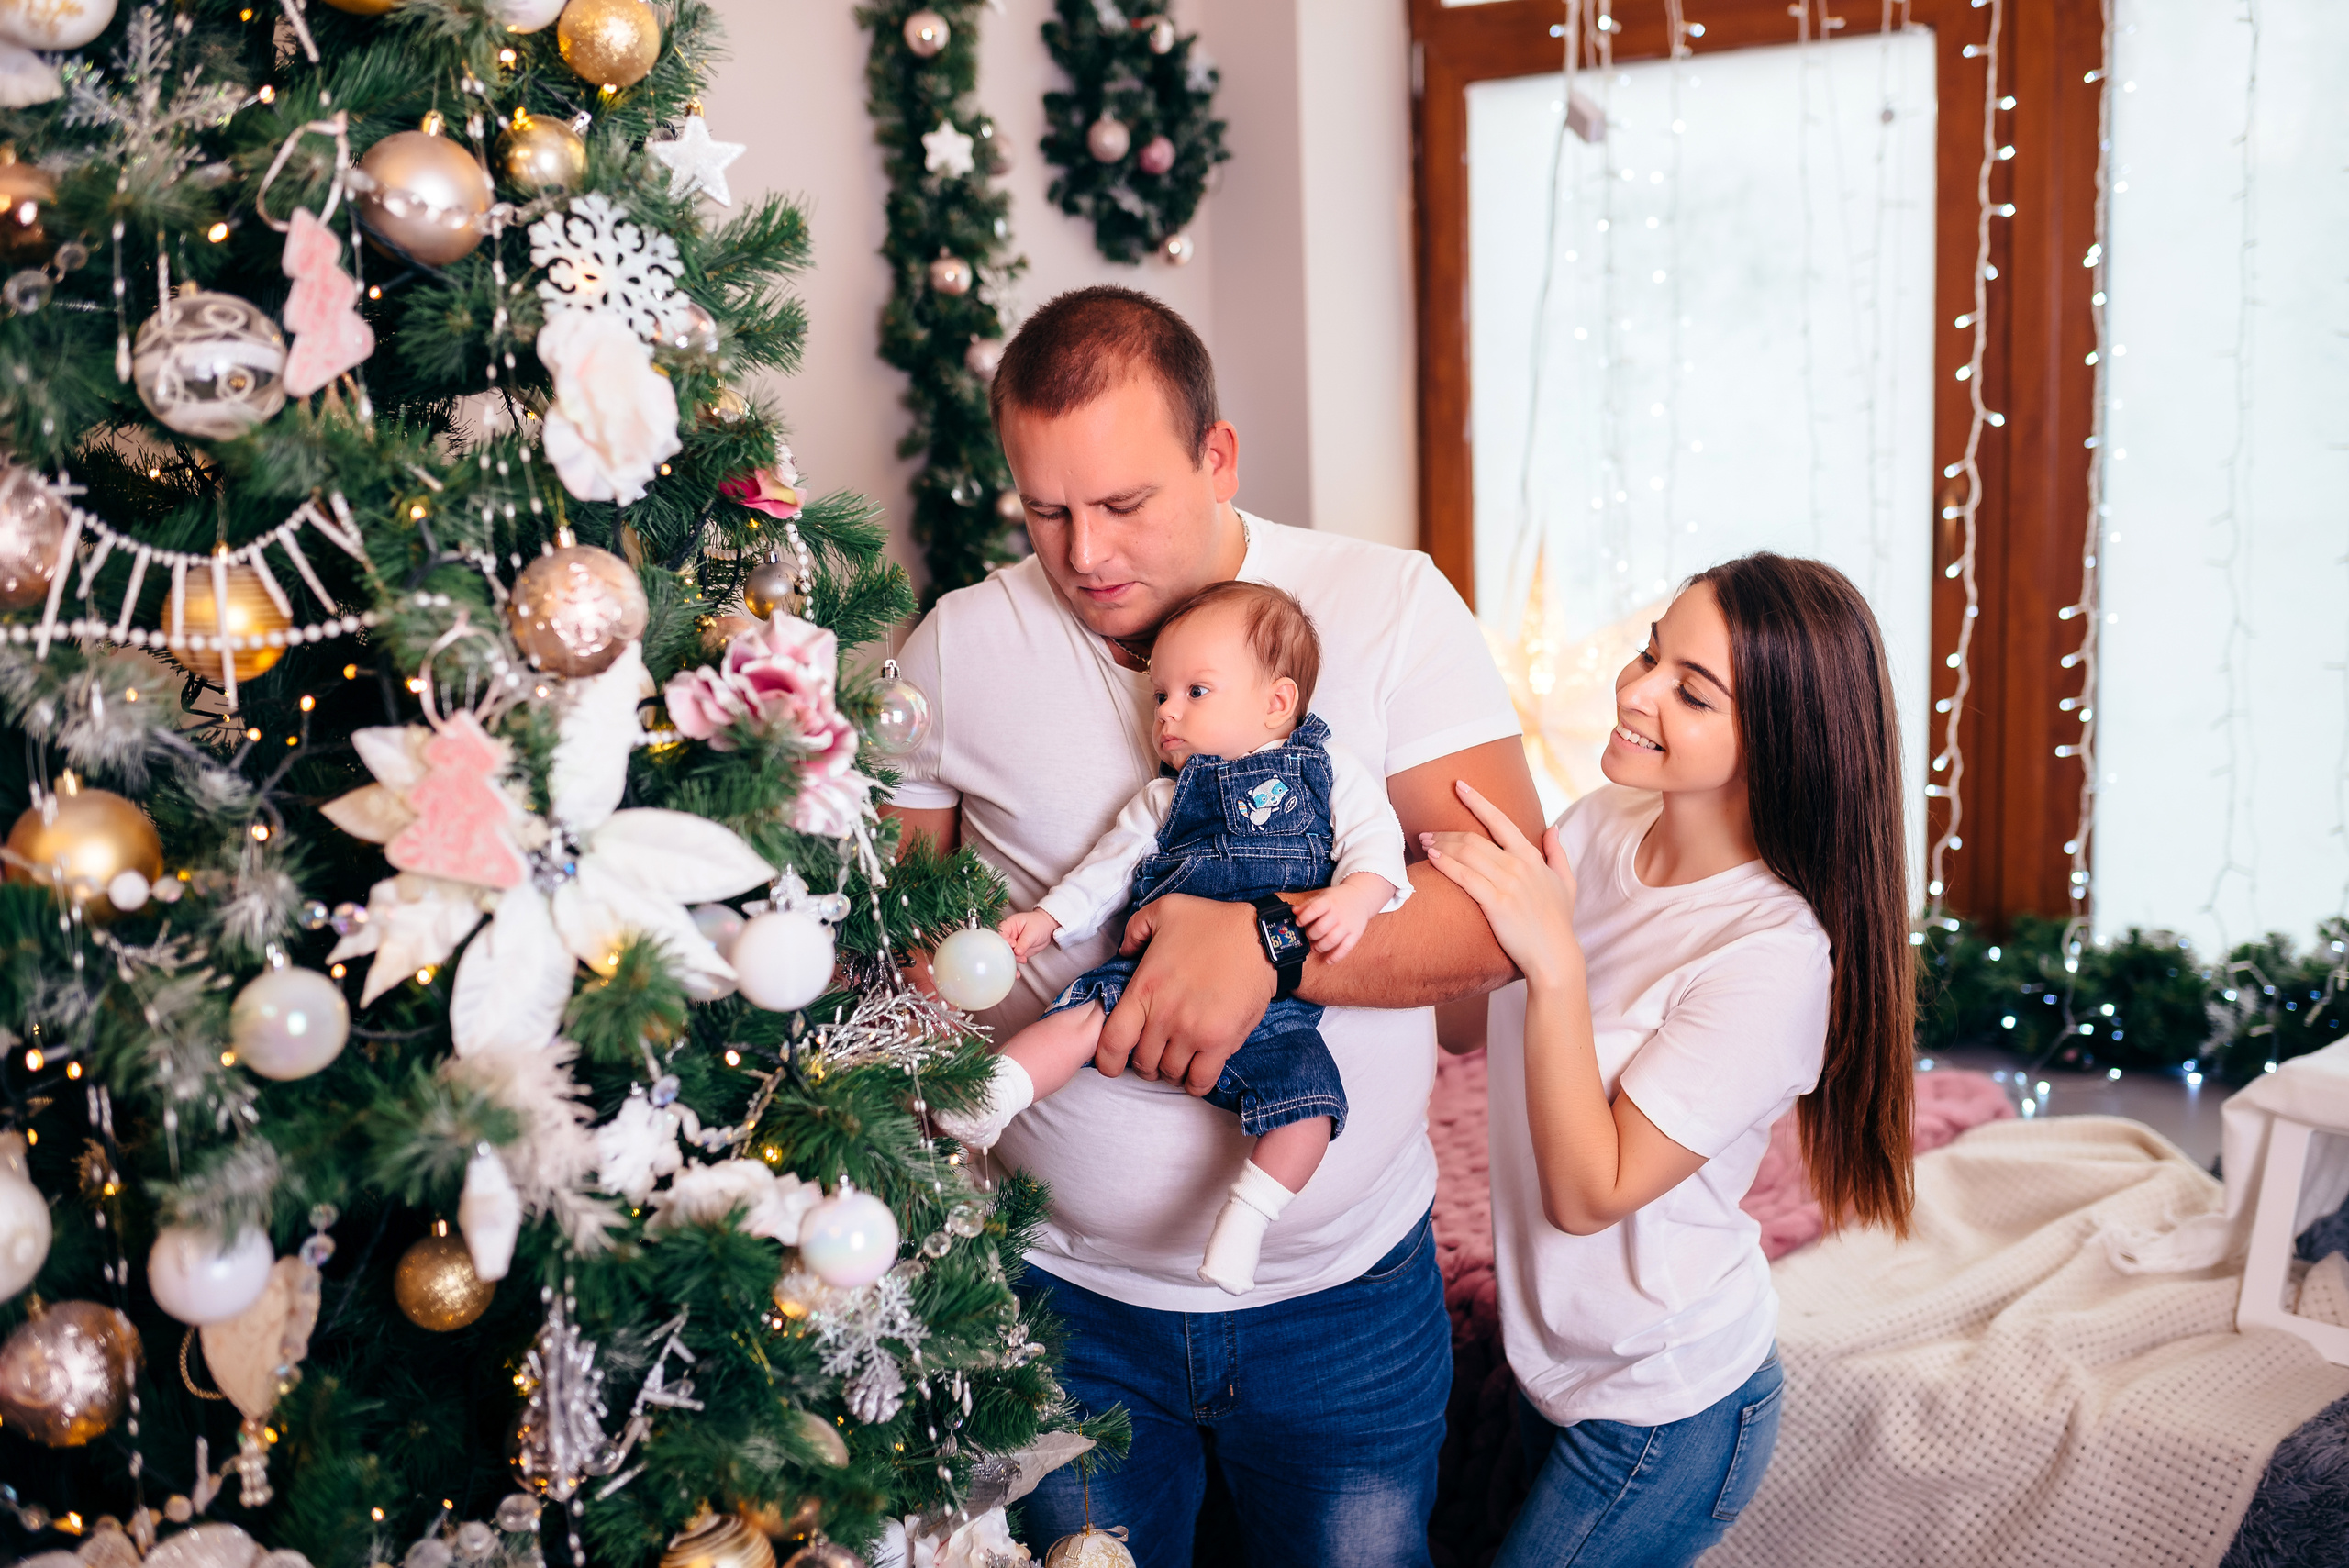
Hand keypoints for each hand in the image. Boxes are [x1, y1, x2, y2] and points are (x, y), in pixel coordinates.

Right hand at [998, 909, 1060, 961]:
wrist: (1048, 930)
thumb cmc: (1040, 924)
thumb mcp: (1032, 932)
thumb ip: (1024, 942)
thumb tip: (1017, 951)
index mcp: (1009, 925)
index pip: (1001, 934)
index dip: (1004, 941)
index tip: (1013, 945)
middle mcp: (1009, 935)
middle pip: (1002, 946)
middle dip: (1007, 953)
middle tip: (1016, 956)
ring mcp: (1012, 945)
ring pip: (1007, 955)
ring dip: (1013, 961)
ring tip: (1022, 959)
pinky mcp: (1017, 953)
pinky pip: (1014, 960)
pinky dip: (1015, 967)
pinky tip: (1017, 973)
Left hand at [1097, 893, 1273, 1094]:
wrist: (1261, 938)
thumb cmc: (1213, 923)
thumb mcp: (1164, 910)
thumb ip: (1134, 930)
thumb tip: (1124, 952)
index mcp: (1144, 988)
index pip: (1112, 1042)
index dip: (1107, 1061)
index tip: (1112, 1064)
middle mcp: (1164, 1016)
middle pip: (1142, 1062)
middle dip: (1144, 1063)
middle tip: (1153, 1053)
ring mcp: (1193, 1032)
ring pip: (1170, 1073)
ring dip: (1170, 1072)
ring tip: (1176, 1060)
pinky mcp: (1220, 1043)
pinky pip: (1200, 1081)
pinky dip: (1194, 1083)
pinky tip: (1195, 1073)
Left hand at [1291, 873, 1392, 962]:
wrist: (1361, 896)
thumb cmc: (1339, 899)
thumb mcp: (1323, 897)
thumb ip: (1308, 905)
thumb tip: (1294, 912)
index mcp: (1329, 901)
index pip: (1315, 909)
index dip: (1304, 917)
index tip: (1298, 923)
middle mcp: (1339, 913)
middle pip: (1321, 928)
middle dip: (1310, 935)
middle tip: (1308, 936)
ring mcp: (1348, 924)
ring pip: (1332, 940)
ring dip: (1320, 947)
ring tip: (1315, 947)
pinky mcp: (1356, 934)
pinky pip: (1345, 948)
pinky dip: (1335, 957)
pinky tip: (1328, 960)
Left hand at [1420, 780, 1582, 991]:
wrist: (1554, 955)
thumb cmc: (1558, 921)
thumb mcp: (1566, 883)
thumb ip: (1558, 853)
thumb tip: (1554, 828)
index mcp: (1532, 857)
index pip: (1500, 820)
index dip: (1477, 801)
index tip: (1459, 786)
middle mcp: (1519, 865)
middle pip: (1474, 838)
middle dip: (1446, 832)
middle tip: (1426, 833)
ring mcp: (1508, 883)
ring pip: (1466, 854)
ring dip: (1441, 845)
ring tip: (1424, 844)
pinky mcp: (1496, 903)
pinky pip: (1465, 877)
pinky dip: (1446, 864)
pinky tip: (1433, 859)